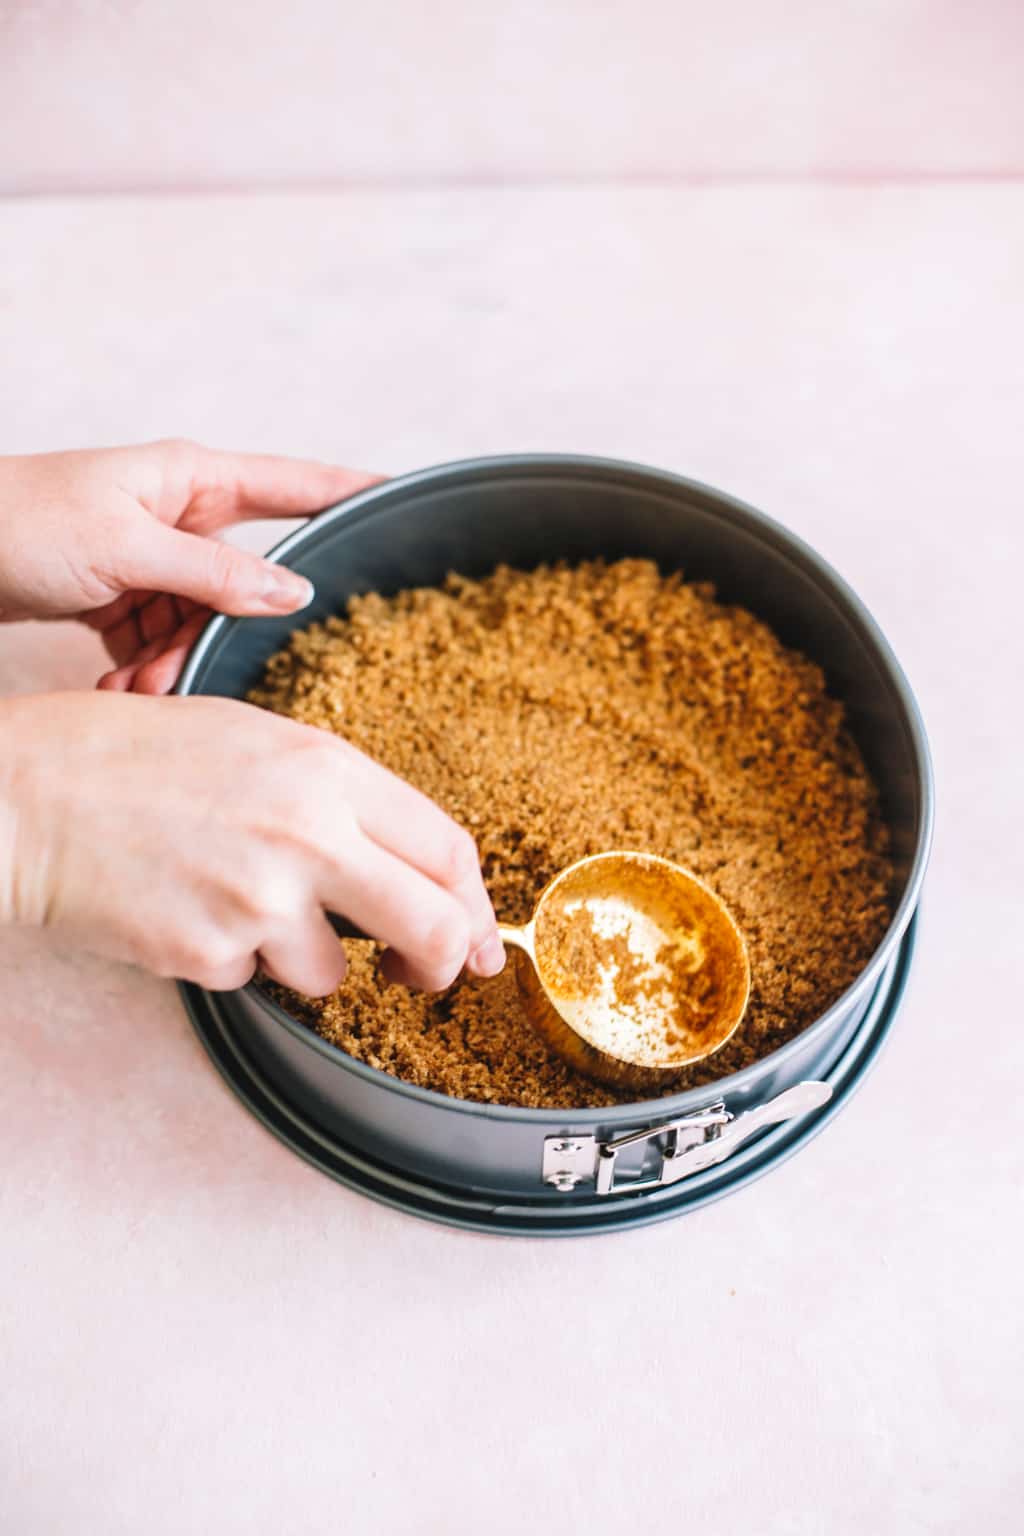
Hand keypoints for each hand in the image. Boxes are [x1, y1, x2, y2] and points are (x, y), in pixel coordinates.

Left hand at [0, 439, 380, 693]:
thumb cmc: (18, 520)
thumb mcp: (125, 548)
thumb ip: (213, 574)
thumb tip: (294, 592)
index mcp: (191, 477)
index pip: (295, 485)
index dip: (351, 493)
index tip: (404, 498)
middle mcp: (179, 513)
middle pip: (244, 579)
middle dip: (222, 633)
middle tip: (194, 667)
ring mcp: (152, 554)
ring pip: (200, 620)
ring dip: (172, 660)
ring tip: (136, 685)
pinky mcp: (123, 591)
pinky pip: (159, 638)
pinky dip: (143, 666)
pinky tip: (117, 685)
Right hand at [0, 692, 505, 994]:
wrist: (25, 793)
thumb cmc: (130, 755)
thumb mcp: (253, 740)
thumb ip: (339, 798)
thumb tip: (405, 867)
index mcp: (325, 770)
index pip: (446, 848)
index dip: (473, 904)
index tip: (476, 935)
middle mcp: (308, 834)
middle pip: (433, 926)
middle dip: (441, 963)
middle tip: (420, 972)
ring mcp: (258, 899)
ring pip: (334, 974)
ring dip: (303, 959)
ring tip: (236, 900)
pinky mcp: (209, 953)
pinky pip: (252, 979)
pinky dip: (232, 959)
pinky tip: (186, 906)